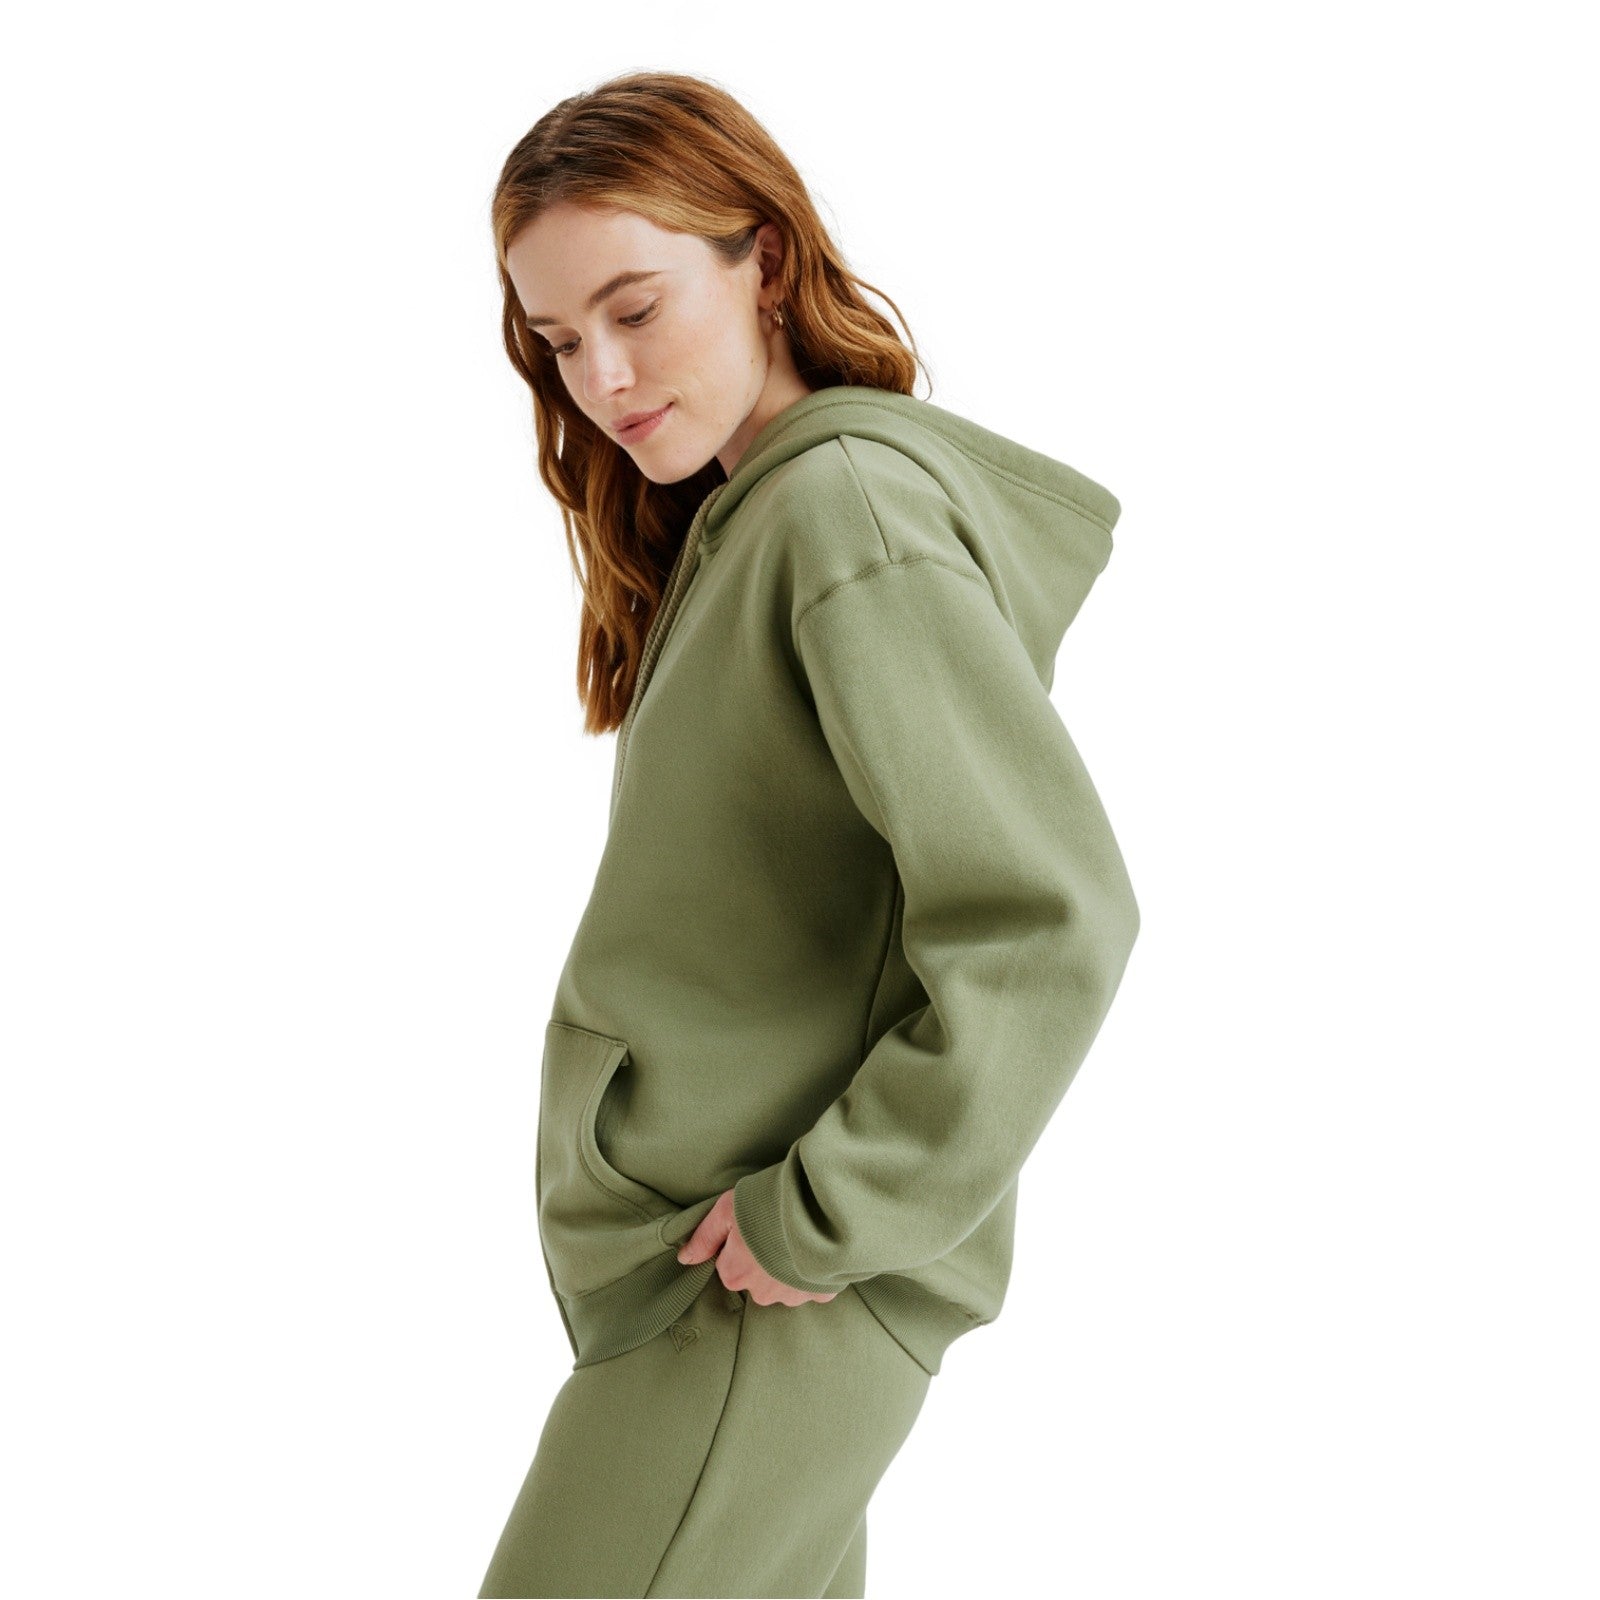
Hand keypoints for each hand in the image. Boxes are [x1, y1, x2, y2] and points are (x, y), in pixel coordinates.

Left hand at [676, 1188, 838, 1305]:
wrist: (819, 1209)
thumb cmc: (768, 1205)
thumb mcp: (727, 1210)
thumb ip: (704, 1237)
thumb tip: (685, 1259)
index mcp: (735, 1274)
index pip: (729, 1266)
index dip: (739, 1245)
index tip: (752, 1227)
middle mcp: (761, 1294)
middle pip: (756, 1279)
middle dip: (764, 1260)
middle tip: (775, 1230)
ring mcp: (792, 1296)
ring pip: (784, 1285)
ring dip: (789, 1268)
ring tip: (797, 1237)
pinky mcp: (820, 1293)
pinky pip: (813, 1287)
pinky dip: (813, 1273)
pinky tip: (816, 1249)